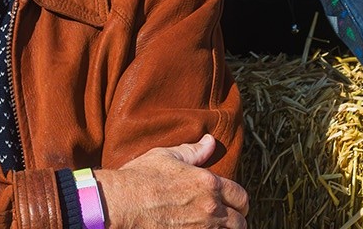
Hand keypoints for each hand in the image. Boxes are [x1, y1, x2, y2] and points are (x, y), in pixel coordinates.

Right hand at [95, 135, 248, 228]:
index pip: (240, 196)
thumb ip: (193, 152)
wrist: (122, 203)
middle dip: (236, 220)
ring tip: (215, 227)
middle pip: (240, 222)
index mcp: (208, 183)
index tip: (236, 204)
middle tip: (228, 219)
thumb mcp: (167, 157)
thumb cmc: (141, 177)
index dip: (240, 201)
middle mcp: (210, 208)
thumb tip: (210, 142)